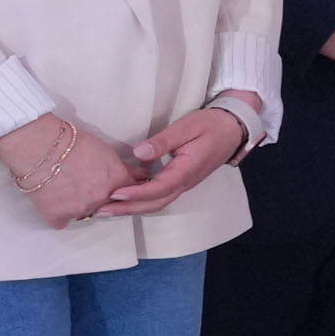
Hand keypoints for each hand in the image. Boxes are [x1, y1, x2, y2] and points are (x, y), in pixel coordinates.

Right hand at [0, 111, 134, 228]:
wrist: (38, 145)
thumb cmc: (70, 141)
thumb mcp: (106, 151)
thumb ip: (122, 168)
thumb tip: (137, 175)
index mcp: (117, 181)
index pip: (132, 192)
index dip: (123, 188)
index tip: (115, 185)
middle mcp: (102, 198)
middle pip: (108, 204)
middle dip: (100, 195)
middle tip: (84, 182)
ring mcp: (80, 209)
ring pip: (84, 212)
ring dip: (79, 204)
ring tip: (66, 185)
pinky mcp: (57, 216)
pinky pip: (61, 221)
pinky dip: (58, 213)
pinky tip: (53, 199)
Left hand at [101, 104, 250, 218]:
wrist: (233, 129)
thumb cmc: (210, 125)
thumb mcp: (187, 126)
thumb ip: (163, 141)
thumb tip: (138, 153)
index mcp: (187, 170)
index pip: (158, 188)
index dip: (135, 193)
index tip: (114, 193)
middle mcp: (185, 183)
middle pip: (155, 203)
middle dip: (127, 209)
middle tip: (101, 210)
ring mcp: (184, 184)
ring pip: (157, 203)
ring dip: (132, 209)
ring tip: (108, 209)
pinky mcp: (181, 181)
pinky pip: (160, 197)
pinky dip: (141, 202)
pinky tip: (126, 200)